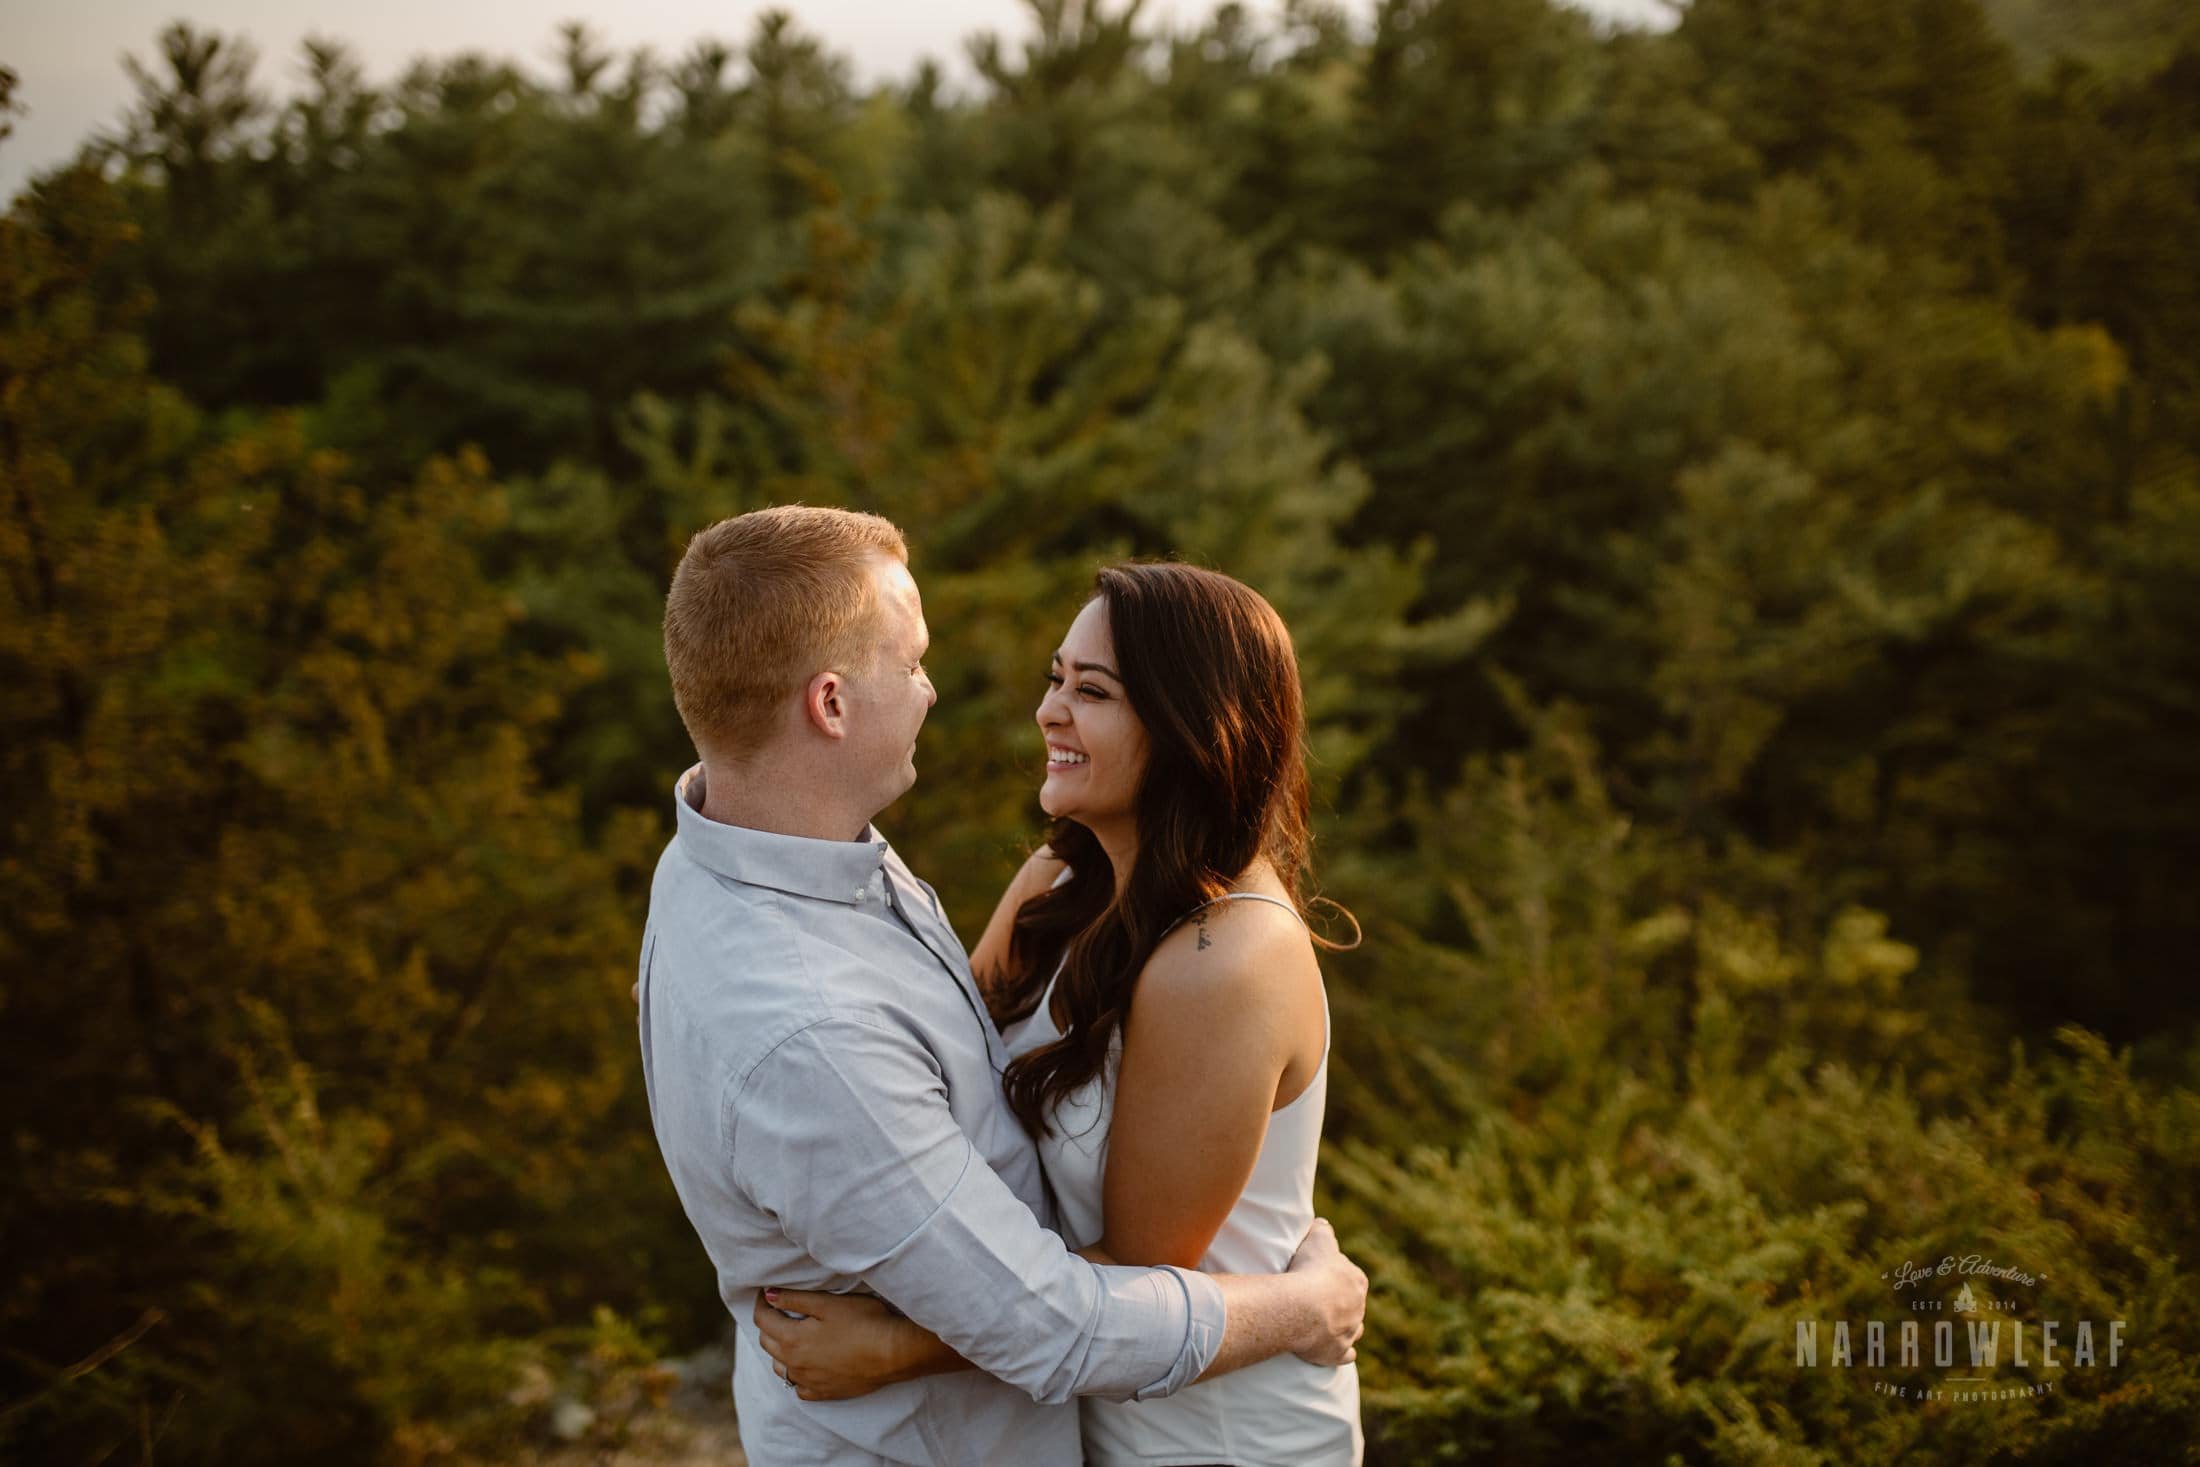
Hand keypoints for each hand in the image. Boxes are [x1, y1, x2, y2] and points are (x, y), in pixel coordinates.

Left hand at [751, 1288, 913, 1401]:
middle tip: (779, 1309)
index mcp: (792, 1339)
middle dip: (768, 1323)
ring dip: (779, 1349)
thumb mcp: (827, 1304)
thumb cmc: (863, 1322)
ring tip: (791, 1335)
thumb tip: (768, 1295)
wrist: (893, 1354)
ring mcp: (808, 1381)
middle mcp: (794, 1364)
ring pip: (780, 1367)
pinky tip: (806, 1365)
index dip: (762, 1303)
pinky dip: (796, 1374)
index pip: (762, 1319)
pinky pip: (798, 1387)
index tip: (767, 1292)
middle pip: (767, 1342)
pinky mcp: (824, 1393)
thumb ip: (794, 1299)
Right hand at [1285, 1217, 1366, 1365]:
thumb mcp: (1317, 1238)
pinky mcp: (1337, 1353)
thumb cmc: (1310, 1270)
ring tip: (1326, 1325)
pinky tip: (1336, 1352)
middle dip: (1340, 1303)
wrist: (1302, 1307)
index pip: (1351, 1277)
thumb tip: (1323, 1225)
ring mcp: (1349, 1332)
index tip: (1321, 1277)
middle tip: (1318, 1301)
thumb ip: (1322, 1229)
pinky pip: (1345, 1355)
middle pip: (1352, 1304)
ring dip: (1344, 1327)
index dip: (1336, 1276)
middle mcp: (1358, 1308)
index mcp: (1357, 1281)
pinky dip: (1343, 1354)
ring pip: (1354, 1330)